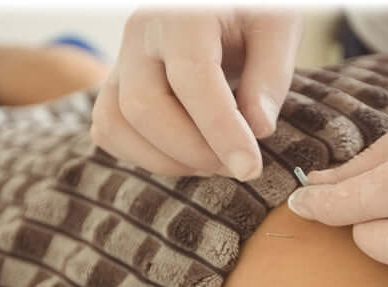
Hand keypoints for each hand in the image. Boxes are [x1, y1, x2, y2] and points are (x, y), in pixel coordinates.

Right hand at [90, 8, 302, 180]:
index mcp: (183, 14)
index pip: (193, 78)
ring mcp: (121, 60)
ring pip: (117, 124)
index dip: (221, 131)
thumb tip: (258, 130)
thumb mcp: (278, 28)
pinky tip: (186, 156)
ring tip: (213, 162)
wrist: (215, 3)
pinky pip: (109, 130)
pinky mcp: (115, 84)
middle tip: (236, 166)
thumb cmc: (252, 12)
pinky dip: (143, 155)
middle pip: (144, 107)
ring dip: (166, 160)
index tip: (250, 168)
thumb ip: (270, 77)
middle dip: (193, 151)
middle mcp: (140, 34)